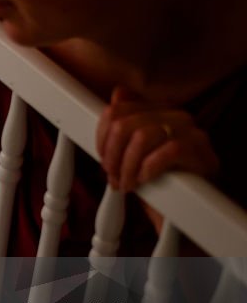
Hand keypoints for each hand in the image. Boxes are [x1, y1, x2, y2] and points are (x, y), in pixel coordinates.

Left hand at [96, 86, 218, 192]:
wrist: (188, 208)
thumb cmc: (160, 180)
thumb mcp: (134, 154)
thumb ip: (124, 127)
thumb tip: (117, 94)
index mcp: (157, 111)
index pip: (117, 110)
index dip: (102, 136)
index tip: (102, 157)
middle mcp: (174, 115)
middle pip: (125, 124)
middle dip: (112, 155)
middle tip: (113, 176)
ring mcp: (190, 131)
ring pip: (142, 136)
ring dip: (128, 166)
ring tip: (126, 184)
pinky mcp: (200, 150)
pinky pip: (168, 151)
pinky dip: (149, 168)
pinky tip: (144, 180)